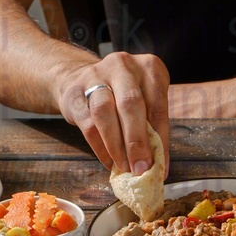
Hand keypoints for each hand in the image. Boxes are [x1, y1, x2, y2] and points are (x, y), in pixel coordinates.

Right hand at [57, 52, 169, 176]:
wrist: (80, 79)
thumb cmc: (121, 95)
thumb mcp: (144, 101)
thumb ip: (152, 127)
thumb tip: (158, 165)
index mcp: (149, 67)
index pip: (157, 105)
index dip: (160, 139)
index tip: (160, 166)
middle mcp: (123, 66)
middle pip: (130, 104)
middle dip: (137, 141)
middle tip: (141, 168)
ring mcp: (96, 75)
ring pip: (105, 111)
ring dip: (116, 145)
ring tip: (123, 167)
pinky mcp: (74, 93)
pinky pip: (88, 123)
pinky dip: (100, 147)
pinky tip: (108, 161)